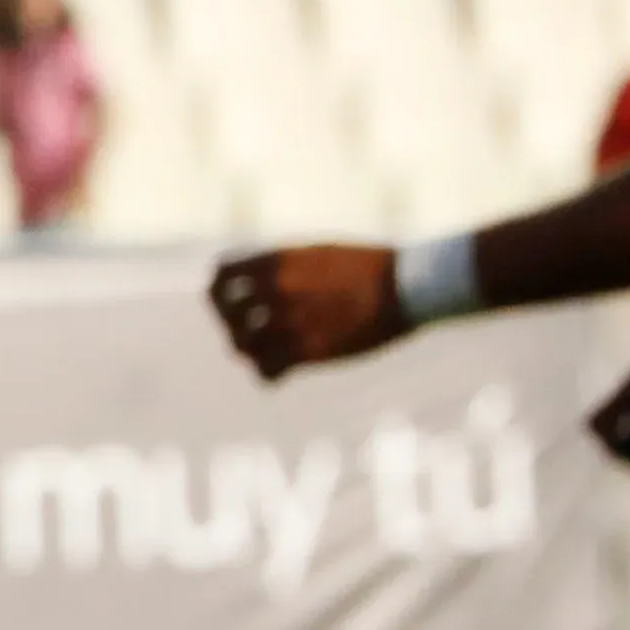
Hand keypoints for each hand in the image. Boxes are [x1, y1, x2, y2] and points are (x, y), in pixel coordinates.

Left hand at [211, 242, 402, 382]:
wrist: (408, 285)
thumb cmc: (372, 268)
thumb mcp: (320, 254)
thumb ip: (287, 267)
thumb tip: (264, 280)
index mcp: (277, 261)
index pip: (222, 275)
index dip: (221, 292)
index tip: (232, 303)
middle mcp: (275, 289)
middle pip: (228, 314)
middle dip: (235, 325)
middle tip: (249, 333)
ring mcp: (289, 320)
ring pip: (243, 344)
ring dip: (251, 351)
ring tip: (266, 354)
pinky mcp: (309, 350)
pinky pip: (267, 370)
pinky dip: (268, 375)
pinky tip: (278, 373)